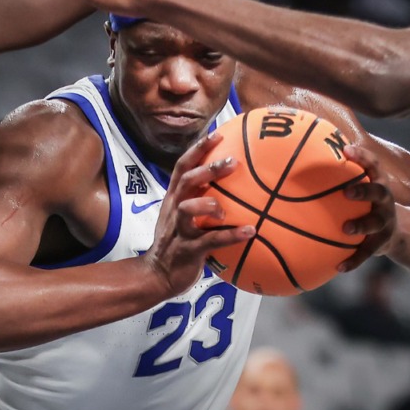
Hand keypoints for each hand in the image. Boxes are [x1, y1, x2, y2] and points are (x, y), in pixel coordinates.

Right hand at [144, 132, 254, 295]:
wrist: (158, 275)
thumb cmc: (178, 243)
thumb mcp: (185, 217)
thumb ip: (203, 200)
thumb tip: (236, 187)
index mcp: (175, 198)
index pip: (183, 167)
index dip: (198, 149)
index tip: (217, 134)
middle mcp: (175, 209)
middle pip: (187, 181)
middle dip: (208, 169)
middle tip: (233, 162)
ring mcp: (180, 229)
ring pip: (189, 209)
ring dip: (210, 204)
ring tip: (227, 206)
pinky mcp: (188, 250)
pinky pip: (210, 240)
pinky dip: (231, 235)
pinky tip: (251, 232)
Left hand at [337, 144, 396, 272]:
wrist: (393, 231)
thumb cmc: (365, 203)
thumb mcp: (359, 186)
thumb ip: (338, 175)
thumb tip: (304, 157)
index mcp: (377, 182)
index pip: (373, 165)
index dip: (362, 156)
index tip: (346, 149)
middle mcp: (384, 200)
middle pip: (379, 192)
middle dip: (364, 191)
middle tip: (346, 192)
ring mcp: (384, 222)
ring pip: (375, 223)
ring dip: (361, 225)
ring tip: (346, 228)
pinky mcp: (380, 243)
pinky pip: (366, 253)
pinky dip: (353, 260)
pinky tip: (339, 267)